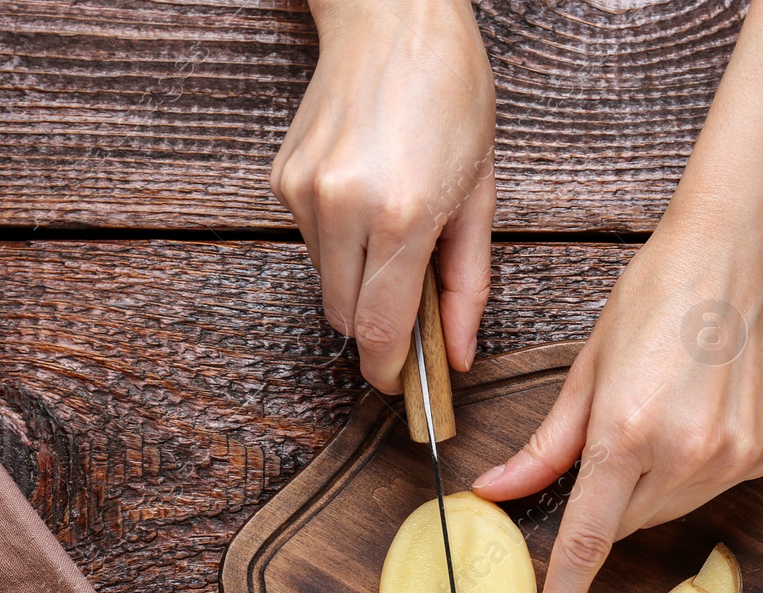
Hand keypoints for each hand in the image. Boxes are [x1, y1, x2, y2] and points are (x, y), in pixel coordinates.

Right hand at [270, 0, 494, 391]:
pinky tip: (366, 199)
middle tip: (414, 317)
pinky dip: (339, 244)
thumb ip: (469, 284)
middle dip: (378, 331)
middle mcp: (344, 208)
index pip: (381, 330)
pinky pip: (310, 244)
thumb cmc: (450, 93)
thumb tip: (458, 354)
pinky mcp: (283, 180)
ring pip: (326, 284)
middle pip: (346, 318)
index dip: (392, 371)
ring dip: (358, 283)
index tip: (404, 386)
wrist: (392, 17)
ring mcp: (306, 194)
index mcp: (403, 215)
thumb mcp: (480, 193)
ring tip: (395, 233)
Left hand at [473, 214, 762, 592]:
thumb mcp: (588, 368)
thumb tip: (494, 492)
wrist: (742, 253)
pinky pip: (710, 487)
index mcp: (628, 431)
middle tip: (613, 437)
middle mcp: (686, 454)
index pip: (586, 538)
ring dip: (649, 485)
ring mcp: (734, 458)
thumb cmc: (656, 295)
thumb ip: (546, 446)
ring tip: (661, 411)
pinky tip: (698, 411)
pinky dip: (692, 467)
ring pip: (666, 510)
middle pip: (623, 523)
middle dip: (605, 499)